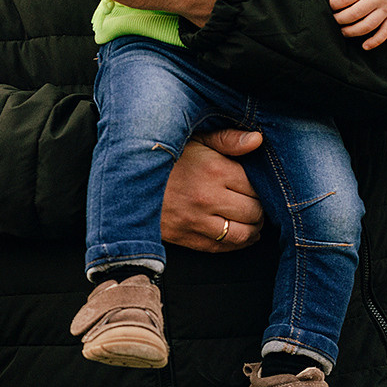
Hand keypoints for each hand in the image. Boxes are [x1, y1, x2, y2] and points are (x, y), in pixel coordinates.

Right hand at [160, 129, 265, 252]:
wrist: (125, 179)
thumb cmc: (163, 157)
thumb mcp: (194, 139)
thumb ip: (227, 139)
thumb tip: (258, 139)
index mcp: (214, 170)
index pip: (256, 187)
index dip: (261, 187)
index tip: (256, 185)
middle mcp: (207, 197)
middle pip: (253, 212)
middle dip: (259, 209)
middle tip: (255, 203)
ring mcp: (195, 220)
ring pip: (241, 234)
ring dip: (253, 229)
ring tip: (251, 220)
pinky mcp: (183, 237)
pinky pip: (220, 247)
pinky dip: (235, 244)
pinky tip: (238, 234)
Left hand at [326, 0, 386, 49]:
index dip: (334, 4)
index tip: (330, 6)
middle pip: (355, 13)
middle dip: (340, 19)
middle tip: (333, 20)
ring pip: (368, 25)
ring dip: (353, 31)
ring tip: (342, 32)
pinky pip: (385, 32)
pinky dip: (375, 41)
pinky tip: (365, 46)